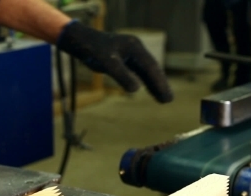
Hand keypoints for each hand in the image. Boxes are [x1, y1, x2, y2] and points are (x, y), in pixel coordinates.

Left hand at [57, 21, 173, 102]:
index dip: (158, 82)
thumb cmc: (93, 50)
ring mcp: (132, 55)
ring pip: (147, 72)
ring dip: (155, 85)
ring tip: (165, 100)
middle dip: (161, 85)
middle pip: (152, 69)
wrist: (81, 42)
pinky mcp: (127, 61)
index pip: (150, 67)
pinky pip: (140, 73)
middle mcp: (136, 50)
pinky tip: (152, 92)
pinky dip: (147, 83)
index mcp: (134, 47)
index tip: (165, 95)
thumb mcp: (107, 63)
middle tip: (169, 100)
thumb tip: (136, 90)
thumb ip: (121, 76)